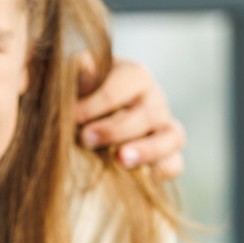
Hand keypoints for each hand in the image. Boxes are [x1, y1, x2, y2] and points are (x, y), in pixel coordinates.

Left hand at [74, 54, 185, 176]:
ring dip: (146, 150)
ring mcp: (164, 126)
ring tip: (119, 160)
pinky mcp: (165, 153)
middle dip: (114, 129)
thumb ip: (74, 71)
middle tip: (84, 139)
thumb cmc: (75, 92)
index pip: (124, 85)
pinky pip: (174, 164)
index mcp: (133, 74)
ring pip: (172, 137)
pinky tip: (136, 177)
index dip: (96, 103)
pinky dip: (161, 171)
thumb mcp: (72, 78)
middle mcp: (153, 98)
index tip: (69, 116)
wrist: (82, 116)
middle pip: (148, 113)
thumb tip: (82, 64)